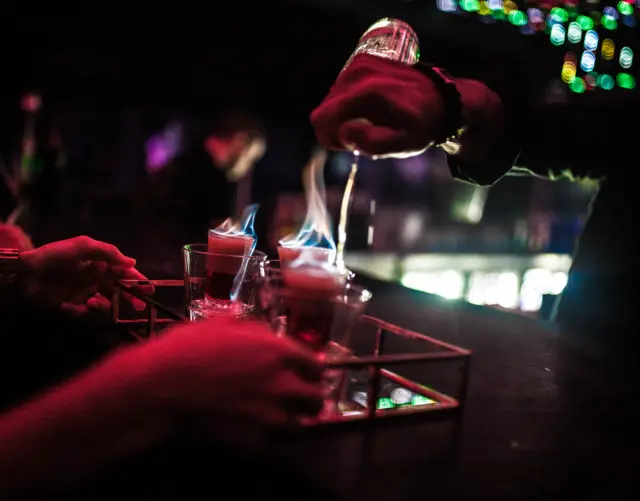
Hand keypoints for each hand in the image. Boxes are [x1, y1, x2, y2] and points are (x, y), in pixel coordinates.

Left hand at [20, 236, 151, 315]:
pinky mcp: (73, 306)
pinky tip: (76, 305)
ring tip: (94, 303)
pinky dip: (83, 311)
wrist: (26, 272)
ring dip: (104, 305)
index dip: (137, 280)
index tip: (149, 287)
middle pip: (119, 290)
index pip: (123, 272)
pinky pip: (86, 313)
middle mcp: (94, 279)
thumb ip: (109, 253)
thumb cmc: (55, 255)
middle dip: (131, 297)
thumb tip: (132, 263)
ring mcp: (84, 293)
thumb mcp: (83, 246)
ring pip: (106, 303)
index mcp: (99, 264)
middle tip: (140, 304)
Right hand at [142, 318, 322, 438]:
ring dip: (295, 418)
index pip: (315, 364)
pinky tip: (258, 428)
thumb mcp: (223, 324)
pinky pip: (275, 441)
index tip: (306, 371)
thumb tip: (266, 335)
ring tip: (281, 414)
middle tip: (299, 395)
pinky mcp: (254, 440)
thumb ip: (255, 330)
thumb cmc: (187, 348)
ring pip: (302, 424)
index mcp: (278, 351)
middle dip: (310, 394)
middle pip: (316, 396)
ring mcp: (270, 415)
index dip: (311, 368)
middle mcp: (282, 383)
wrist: (161, 387)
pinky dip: (271, 437)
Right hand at [311, 54, 502, 159]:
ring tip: (371, 120)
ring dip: (345, 116)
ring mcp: (358, 64)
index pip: (321, 119)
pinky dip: (350, 103)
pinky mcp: (361, 61)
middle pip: (324, 110)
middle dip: (339, 127)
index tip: (353, 145)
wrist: (440, 99)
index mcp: (365, 94)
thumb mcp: (403, 144)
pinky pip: (340, 90)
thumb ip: (372, 143)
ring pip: (331, 101)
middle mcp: (358, 74)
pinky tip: (369, 109)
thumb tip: (344, 132)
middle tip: (366, 133)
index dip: (331, 138)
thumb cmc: (421, 125)